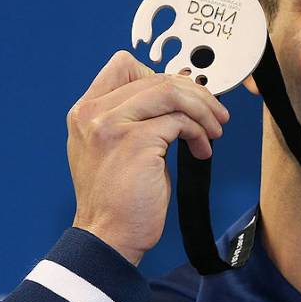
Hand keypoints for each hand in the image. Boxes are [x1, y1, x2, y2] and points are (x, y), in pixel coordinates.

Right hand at [66, 51, 228, 264]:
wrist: (108, 237)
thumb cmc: (118, 198)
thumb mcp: (116, 147)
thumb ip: (136, 117)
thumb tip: (178, 92)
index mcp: (86, 111)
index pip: (124, 65)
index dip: (161, 74)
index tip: (184, 94)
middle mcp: (94, 114)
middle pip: (156, 77)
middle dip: (194, 93)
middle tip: (214, 113)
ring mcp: (112, 125)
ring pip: (171, 92)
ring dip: (202, 109)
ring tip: (214, 129)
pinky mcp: (135, 142)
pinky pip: (180, 121)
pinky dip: (199, 133)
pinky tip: (201, 149)